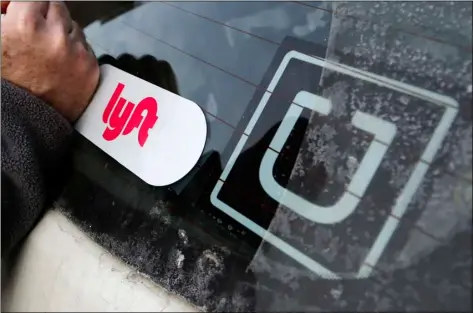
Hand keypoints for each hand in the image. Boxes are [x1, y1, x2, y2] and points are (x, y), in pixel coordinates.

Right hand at [1, 1, 98, 121]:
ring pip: (74, 27)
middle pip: (58, 7)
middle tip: (34, 36)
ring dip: (62, 34)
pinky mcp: (91, 69)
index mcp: (27, 23)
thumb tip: (12, 3)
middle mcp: (57, 36)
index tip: (22, 17)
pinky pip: (85, 48)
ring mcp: (78, 53)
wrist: (21, 119)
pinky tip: (60, 67)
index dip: (27, 8)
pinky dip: (75, 53)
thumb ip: (5, 9)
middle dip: (46, 17)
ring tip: (46, 55)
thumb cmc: (5, 79)